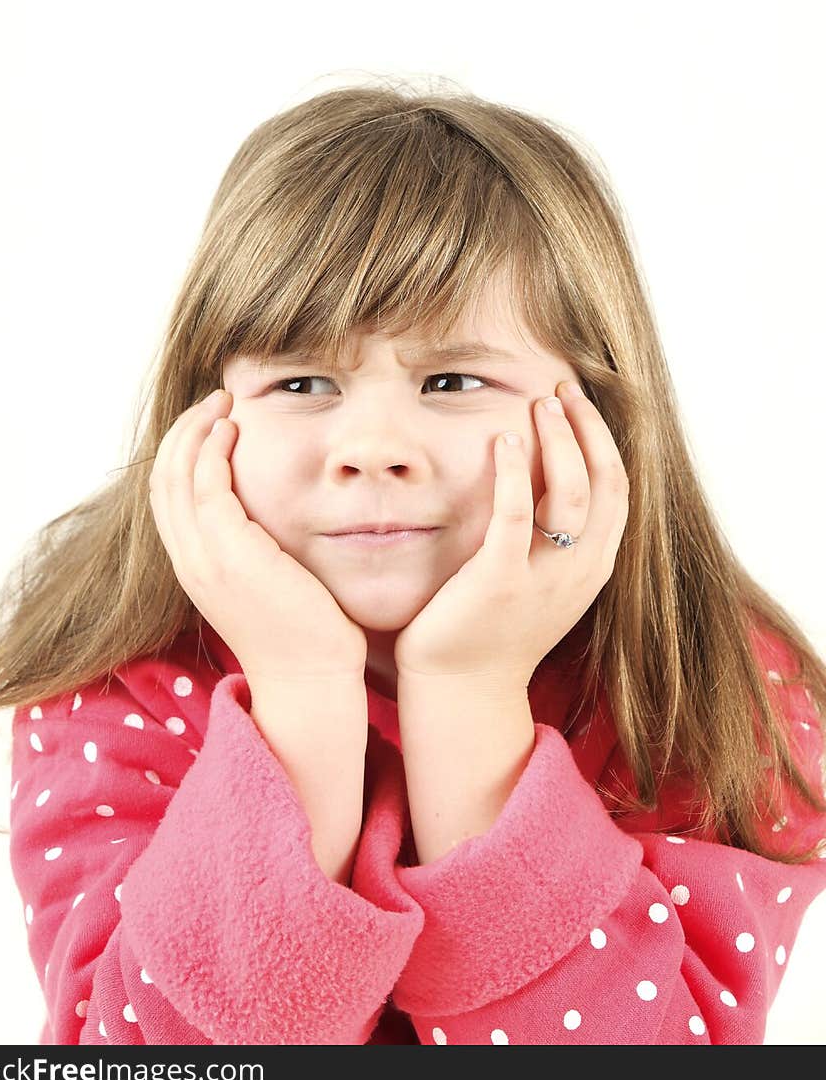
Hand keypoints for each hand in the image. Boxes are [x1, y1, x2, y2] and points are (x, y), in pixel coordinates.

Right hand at [148, 389, 367, 684]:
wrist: (312, 680)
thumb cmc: (303, 632)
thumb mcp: (266, 580)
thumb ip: (253, 546)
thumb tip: (267, 513)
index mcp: (193, 567)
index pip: (165, 495)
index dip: (180, 450)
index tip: (211, 420)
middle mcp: (188, 562)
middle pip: (162, 478)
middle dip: (183, 430)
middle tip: (216, 399)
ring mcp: (205, 559)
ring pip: (177, 475)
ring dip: (197, 430)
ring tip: (224, 404)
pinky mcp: (232, 555)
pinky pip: (207, 488)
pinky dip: (214, 452)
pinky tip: (235, 431)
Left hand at [393, 381, 629, 690]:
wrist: (462, 690)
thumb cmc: (493, 631)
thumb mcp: (543, 581)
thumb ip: (555, 538)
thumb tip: (548, 475)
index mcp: (594, 567)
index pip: (617, 489)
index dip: (603, 439)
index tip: (579, 401)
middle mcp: (580, 571)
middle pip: (604, 482)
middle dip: (586, 428)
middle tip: (560, 389)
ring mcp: (544, 578)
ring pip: (571, 493)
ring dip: (558, 440)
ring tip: (538, 404)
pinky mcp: (500, 582)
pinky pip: (515, 516)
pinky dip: (512, 472)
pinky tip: (502, 439)